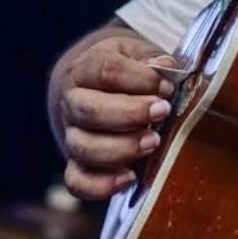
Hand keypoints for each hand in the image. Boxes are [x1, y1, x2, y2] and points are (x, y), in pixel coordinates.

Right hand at [58, 35, 174, 199]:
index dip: (138, 79)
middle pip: (89, 110)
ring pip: (84, 147)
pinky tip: (130, 177)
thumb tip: (166, 67)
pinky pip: (77, 182)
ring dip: (122, 148)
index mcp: (86, 68)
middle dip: (129, 114)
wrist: (94, 88)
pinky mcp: (74, 164)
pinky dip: (102, 184)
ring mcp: (71, 134)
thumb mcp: (137, 54)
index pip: (105, 71)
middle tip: (161, 112)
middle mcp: (72, 101)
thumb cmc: (125, 69)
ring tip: (154, 142)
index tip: (167, 87)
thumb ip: (152, 59)